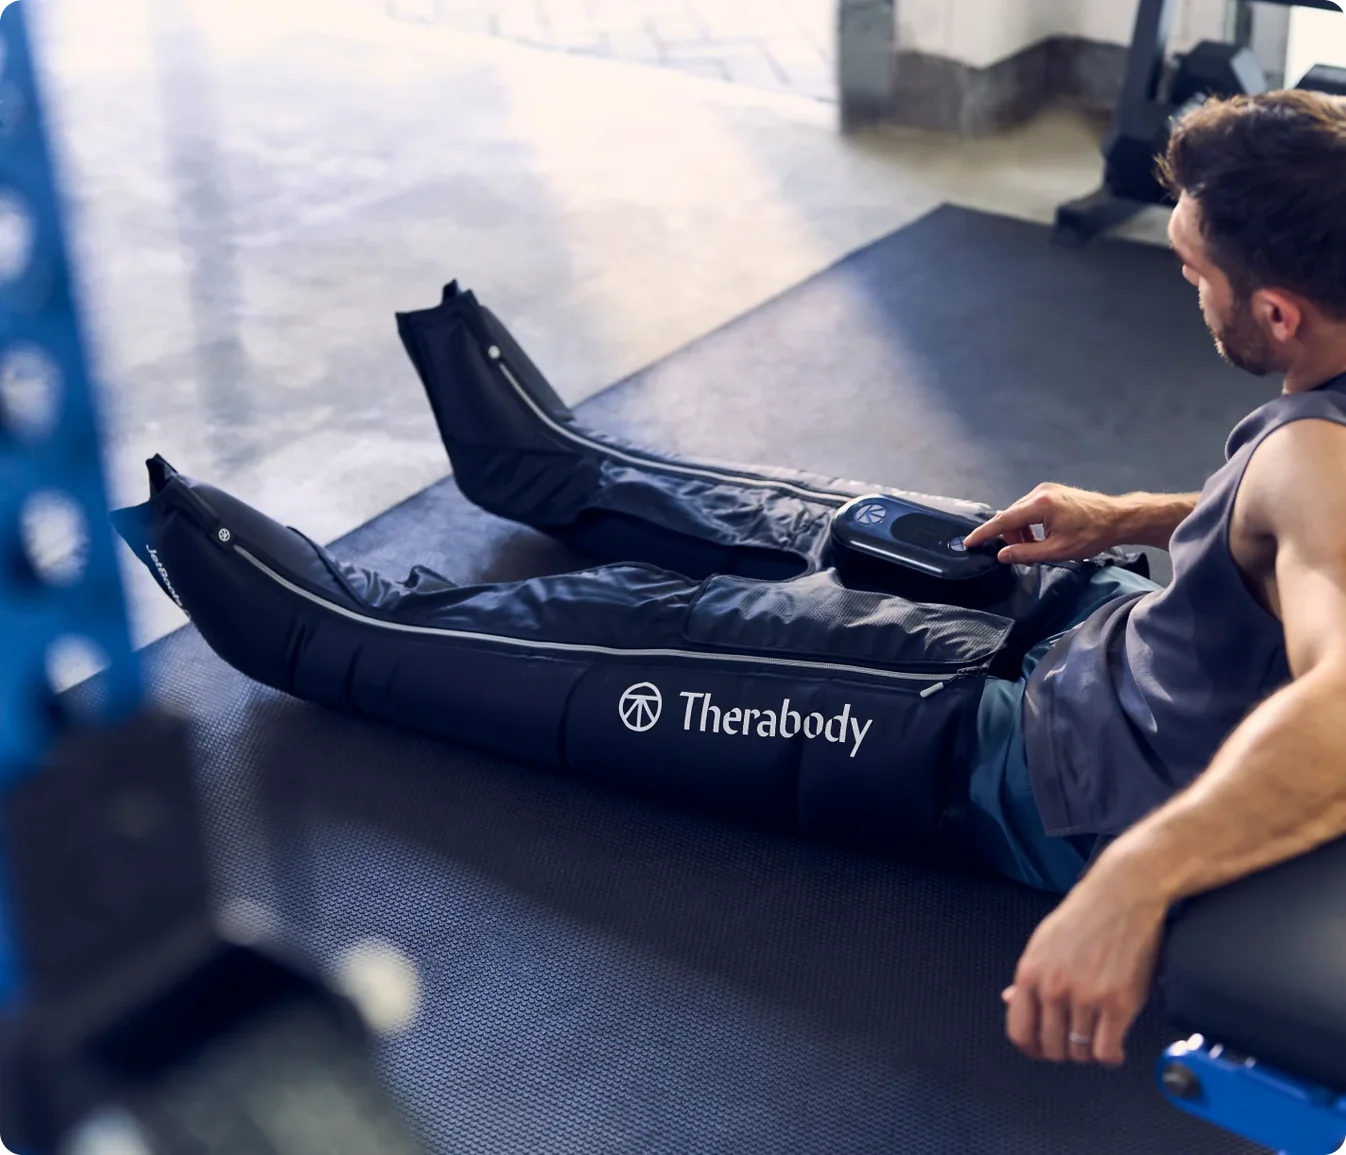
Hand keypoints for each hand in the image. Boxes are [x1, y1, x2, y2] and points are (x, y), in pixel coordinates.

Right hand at [963, 483, 1126, 564]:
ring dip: (1020, 532)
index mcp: (1040, 504)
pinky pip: (1030, 509)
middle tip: (1019, 556)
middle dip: (1009, 536)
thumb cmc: (1092, 535)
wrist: (1119, 518)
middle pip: (1011, 516)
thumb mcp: (1058, 550)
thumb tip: (1002, 555)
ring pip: (1020, 513)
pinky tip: (1041, 537)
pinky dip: (1029, 524)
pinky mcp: (1052, 492)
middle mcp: (1039, 492)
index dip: (984, 533)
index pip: (1004, 521)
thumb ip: (1026, 553)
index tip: (968, 542)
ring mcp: (1046, 490)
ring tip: (1035, 548)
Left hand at [1002, 858, 1167, 1066]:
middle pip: (1051, 1047)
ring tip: (1096, 1040)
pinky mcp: (1118, 1003)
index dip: (1032, 1049)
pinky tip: (1114, 1046)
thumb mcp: (1043, 943)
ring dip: (1087, 1054)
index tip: (1043, 1050)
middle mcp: (1053, 988)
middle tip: (1076, 1043)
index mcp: (1030, 973)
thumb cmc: (1082, 918)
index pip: (1019, 1031)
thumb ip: (1028, 977)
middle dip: (1063, 1052)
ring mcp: (1086, 997)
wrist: (1121, 896)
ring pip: (1079, 1053)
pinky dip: (1110, 1057)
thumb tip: (1010, 1001)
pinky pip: (1106, 1051)